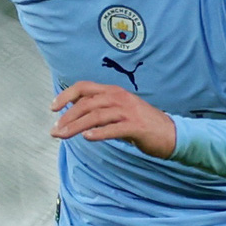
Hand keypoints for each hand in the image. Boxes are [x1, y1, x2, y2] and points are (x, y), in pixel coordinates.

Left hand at [50, 81, 176, 157]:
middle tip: (55, 130)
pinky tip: (87, 138)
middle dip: (67, 116)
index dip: (66, 95)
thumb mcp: (120, 111)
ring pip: (96, 116)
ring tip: (63, 135)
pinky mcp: (136, 127)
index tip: (53, 107)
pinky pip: (114, 129)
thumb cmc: (143, 124)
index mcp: (114, 92)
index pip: (84, 87)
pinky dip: (99, 133)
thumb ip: (101, 110)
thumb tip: (76, 113)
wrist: (171, 134)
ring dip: (76, 126)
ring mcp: (128, 112)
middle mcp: (119, 98)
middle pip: (87, 103)